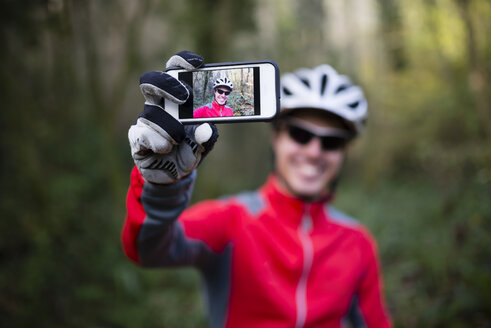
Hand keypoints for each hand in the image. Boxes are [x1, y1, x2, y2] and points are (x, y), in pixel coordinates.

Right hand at [128, 51, 217, 183]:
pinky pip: (142, 133)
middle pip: (153, 81)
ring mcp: (145, 120)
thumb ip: (207, 137)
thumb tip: (207, 129)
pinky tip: (165, 147)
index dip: (182, 61)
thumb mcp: (203, 145)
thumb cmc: (189, 150)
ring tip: (179, 139)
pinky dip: (156, 141)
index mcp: (175, 97)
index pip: (174, 70)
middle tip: (184, 97)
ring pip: (150, 112)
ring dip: (168, 125)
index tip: (198, 63)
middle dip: (167, 84)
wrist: (174, 175)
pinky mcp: (137, 138)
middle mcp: (158, 104)